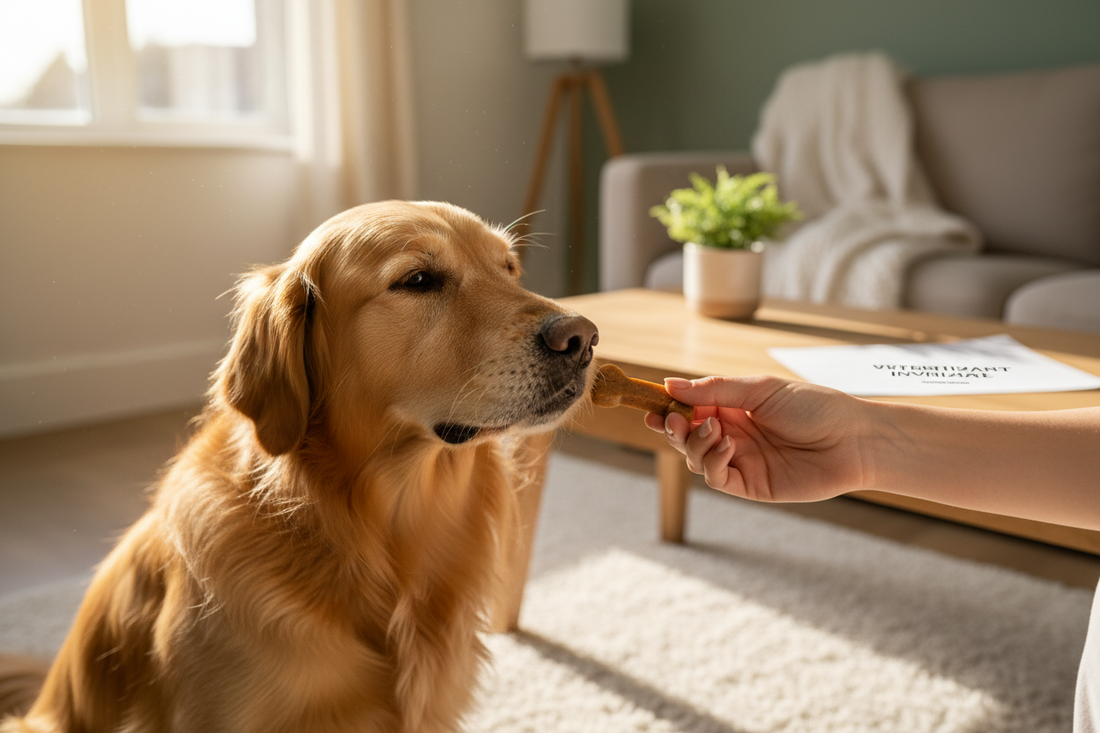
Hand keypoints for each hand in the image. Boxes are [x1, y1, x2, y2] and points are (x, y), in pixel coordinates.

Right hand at [644, 375, 870, 502]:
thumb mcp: (760, 389)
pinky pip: (715, 476)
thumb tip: (670, 383)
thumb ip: (714, 389)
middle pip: (686, 435)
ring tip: (715, 428)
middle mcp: (733, 434)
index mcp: (734, 408)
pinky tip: (727, 445)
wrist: (854, 439)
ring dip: (694, 442)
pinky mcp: (750, 485)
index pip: (690, 408)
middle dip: (674, 427)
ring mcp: (740, 460)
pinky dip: (711, 460)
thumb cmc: (814, 406)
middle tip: (674, 418)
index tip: (653, 405)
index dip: (669, 408)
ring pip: (695, 457)